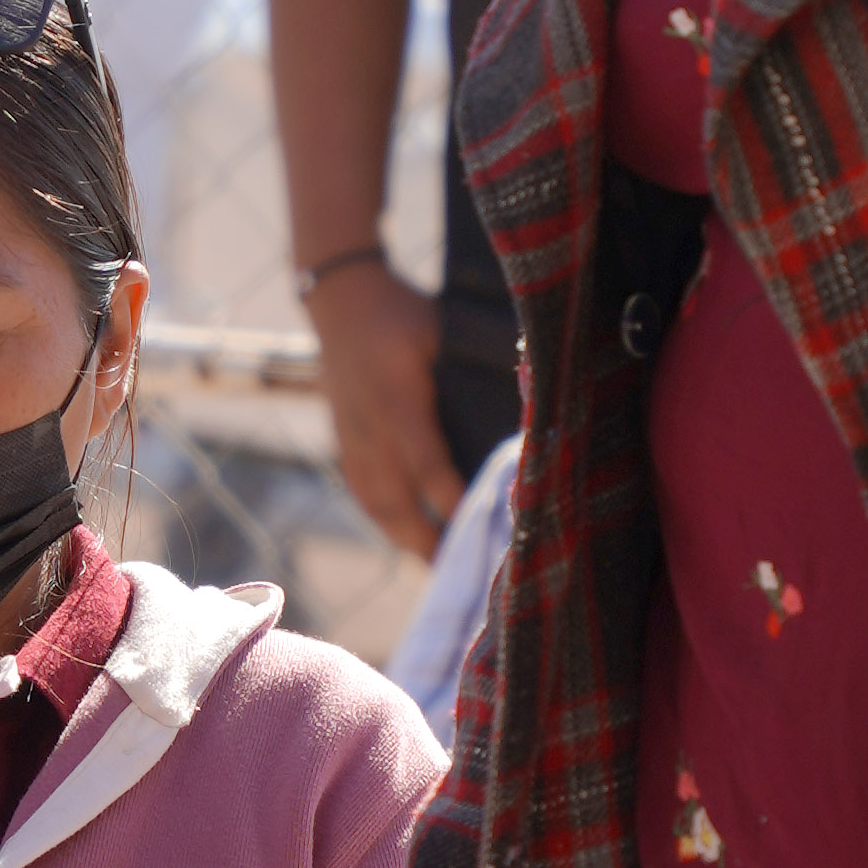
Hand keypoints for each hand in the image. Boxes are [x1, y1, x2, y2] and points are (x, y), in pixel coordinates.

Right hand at [306, 254, 465, 562]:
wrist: (340, 299)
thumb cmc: (401, 312)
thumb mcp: (442, 328)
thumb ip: (476, 360)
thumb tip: (527, 391)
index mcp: (397, 399)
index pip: (425, 462)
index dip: (449, 499)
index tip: (476, 525)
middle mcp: (369, 426)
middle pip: (395, 499)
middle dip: (425, 538)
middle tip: (458, 568)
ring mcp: (350, 437)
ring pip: (374, 501)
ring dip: (403, 537)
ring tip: (433, 564)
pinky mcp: (341, 439)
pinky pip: (361, 491)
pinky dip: (383, 519)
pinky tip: (404, 535)